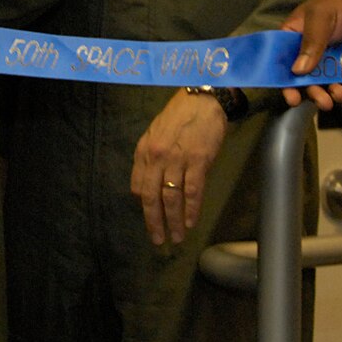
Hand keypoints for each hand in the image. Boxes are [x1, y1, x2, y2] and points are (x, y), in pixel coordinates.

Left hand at [132, 91, 227, 245]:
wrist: (202, 100)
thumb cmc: (179, 117)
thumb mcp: (155, 135)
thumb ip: (151, 159)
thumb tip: (149, 186)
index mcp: (144, 151)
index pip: (138, 187)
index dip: (144, 206)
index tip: (151, 218)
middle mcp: (157, 158)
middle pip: (152, 197)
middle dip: (154, 222)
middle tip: (158, 240)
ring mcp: (177, 160)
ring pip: (172, 198)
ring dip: (174, 221)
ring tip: (176, 237)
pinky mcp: (198, 161)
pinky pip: (193, 191)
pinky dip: (191, 210)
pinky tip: (191, 222)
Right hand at [280, 0, 341, 108]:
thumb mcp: (322, 16)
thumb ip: (311, 41)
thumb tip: (297, 71)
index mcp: (294, 38)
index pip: (281, 62)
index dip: (283, 81)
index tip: (291, 97)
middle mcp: (307, 54)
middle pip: (303, 80)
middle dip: (312, 93)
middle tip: (323, 102)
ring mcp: (328, 64)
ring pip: (323, 85)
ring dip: (329, 95)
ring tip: (339, 95)